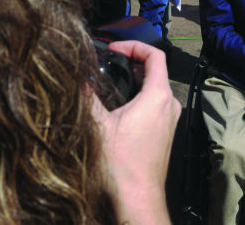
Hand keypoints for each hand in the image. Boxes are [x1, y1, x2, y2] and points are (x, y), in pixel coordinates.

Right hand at [91, 40, 180, 223]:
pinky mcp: (166, 133)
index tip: (115, 47)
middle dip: (133, 62)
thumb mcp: (97, 126)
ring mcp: (170, 120)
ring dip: (136, 80)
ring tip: (112, 80)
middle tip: (110, 61)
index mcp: (158, 96)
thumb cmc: (121, 164)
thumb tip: (75, 78)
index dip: (135, 45)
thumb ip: (86, 98)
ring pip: (156, 89)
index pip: (155, 55)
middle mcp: (170, 105)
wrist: (138, 198)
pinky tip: (120, 106)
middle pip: (156, 71)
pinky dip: (140, 97)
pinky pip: (156, 105)